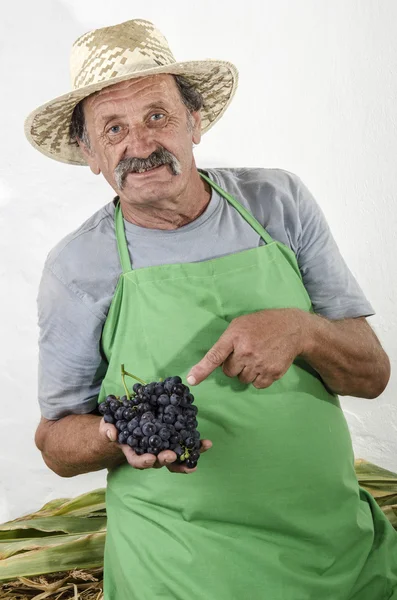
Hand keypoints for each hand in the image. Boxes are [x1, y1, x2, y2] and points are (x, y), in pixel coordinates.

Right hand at [99, 418, 211, 473]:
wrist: (128, 420)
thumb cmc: (117, 425)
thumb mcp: (108, 425)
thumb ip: (107, 429)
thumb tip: (111, 433)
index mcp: (134, 451)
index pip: (138, 461)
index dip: (143, 461)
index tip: (149, 459)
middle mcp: (149, 453)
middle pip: (158, 461)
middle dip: (166, 460)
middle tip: (171, 456)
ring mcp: (163, 448)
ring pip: (175, 458)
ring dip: (186, 459)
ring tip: (196, 459)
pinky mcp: (174, 440)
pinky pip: (185, 446)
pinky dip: (196, 447)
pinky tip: (206, 445)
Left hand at [187, 308, 307, 388]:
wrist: (293, 328)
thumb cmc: (262, 324)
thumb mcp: (240, 324)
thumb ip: (227, 341)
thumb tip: (215, 362)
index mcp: (235, 336)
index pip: (215, 356)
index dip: (202, 369)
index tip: (192, 380)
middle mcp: (246, 351)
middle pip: (228, 372)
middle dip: (234, 365)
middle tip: (245, 353)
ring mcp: (260, 363)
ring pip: (242, 379)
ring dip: (246, 372)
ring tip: (257, 357)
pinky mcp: (272, 373)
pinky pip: (257, 385)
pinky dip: (259, 378)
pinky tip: (265, 364)